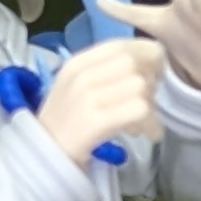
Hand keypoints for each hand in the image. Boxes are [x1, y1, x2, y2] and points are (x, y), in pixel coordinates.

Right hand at [35, 37, 164, 164]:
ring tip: (145, 121)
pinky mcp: (95, 122)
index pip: (118, 45)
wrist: (45, 155)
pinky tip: (148, 133)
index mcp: (76, 64)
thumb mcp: (78, 86)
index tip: (155, 68)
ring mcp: (86, 99)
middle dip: (151, 78)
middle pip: (132, 62)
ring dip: (151, 105)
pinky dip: (151, 123)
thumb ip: (107, 70)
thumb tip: (150, 60)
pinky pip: (139, 110)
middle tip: (151, 97)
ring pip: (139, 86)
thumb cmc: (66, 122)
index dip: (144, 52)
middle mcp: (80, 76)